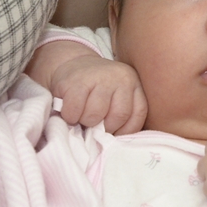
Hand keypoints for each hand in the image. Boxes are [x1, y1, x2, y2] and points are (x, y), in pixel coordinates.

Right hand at [30, 43, 146, 134]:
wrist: (71, 64)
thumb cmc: (95, 90)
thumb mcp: (115, 97)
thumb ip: (120, 114)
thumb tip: (114, 142)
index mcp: (133, 84)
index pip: (137, 115)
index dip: (124, 131)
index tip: (112, 133)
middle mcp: (121, 77)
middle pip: (118, 116)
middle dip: (104, 128)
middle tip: (94, 124)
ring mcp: (99, 77)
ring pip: (95, 114)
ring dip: (85, 122)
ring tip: (81, 116)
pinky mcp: (76, 81)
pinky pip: (75, 110)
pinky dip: (70, 117)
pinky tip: (70, 112)